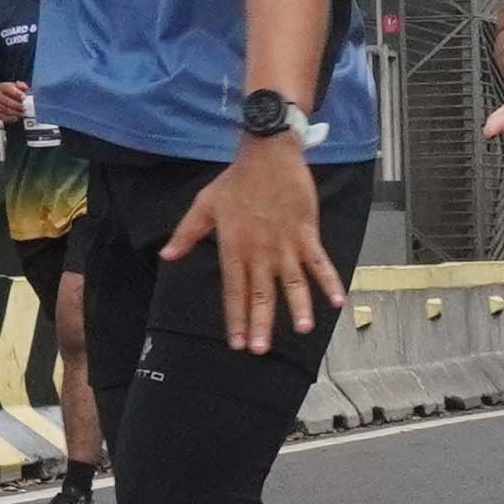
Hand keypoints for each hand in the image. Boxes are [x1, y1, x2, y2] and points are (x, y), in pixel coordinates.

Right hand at [0, 80, 30, 123]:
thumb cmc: (1, 94)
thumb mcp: (9, 87)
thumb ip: (18, 86)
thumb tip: (25, 87)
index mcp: (1, 87)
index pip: (8, 88)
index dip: (16, 93)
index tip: (23, 97)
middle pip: (6, 101)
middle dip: (17, 105)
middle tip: (24, 108)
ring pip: (5, 109)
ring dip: (15, 112)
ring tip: (22, 114)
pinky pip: (1, 116)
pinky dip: (9, 118)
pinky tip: (15, 118)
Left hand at [165, 132, 340, 349]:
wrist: (268, 153)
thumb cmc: (235, 180)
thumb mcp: (204, 204)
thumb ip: (186, 234)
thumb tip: (166, 257)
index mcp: (234, 247)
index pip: (233, 290)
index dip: (235, 318)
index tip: (236, 343)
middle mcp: (259, 250)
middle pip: (261, 293)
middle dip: (260, 323)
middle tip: (260, 350)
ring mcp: (285, 243)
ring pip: (292, 282)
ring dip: (297, 306)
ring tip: (301, 329)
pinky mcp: (306, 233)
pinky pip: (319, 261)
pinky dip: (329, 280)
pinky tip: (337, 301)